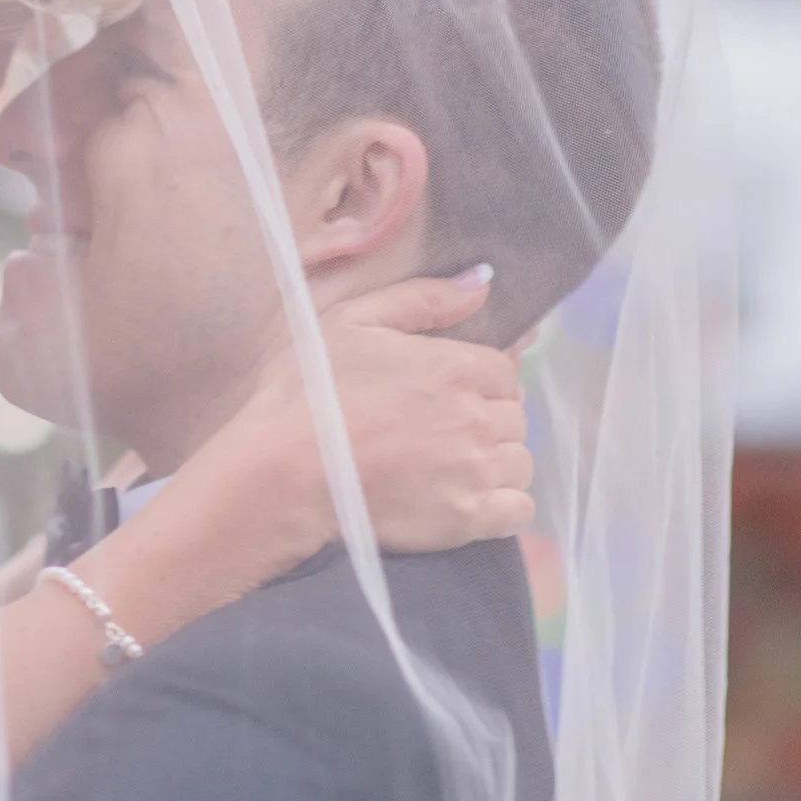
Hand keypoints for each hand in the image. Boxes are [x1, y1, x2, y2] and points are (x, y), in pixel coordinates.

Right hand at [224, 270, 533, 555]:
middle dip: (486, 419)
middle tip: (441, 431)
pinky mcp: (466, 518)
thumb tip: (484, 282)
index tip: (447, 392)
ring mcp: (474, 471)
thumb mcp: (351, 323)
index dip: (478, 379)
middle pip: (513, 415)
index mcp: (455, 366)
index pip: (504, 369)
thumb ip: (423, 299)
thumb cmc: (307, 394)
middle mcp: (476, 417)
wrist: (281, 474)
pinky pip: (519, 511)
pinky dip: (504, 506)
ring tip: (453, 467)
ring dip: (496, 461)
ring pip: (520, 462)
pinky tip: (469, 499)